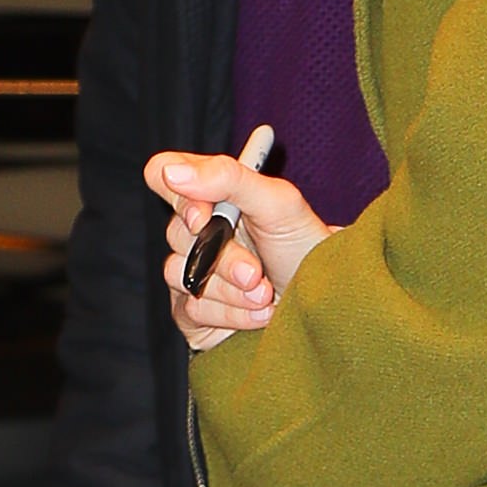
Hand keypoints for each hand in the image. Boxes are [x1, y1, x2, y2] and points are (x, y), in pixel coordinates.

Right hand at [144, 148, 336, 351]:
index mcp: (212, 193)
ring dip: (231, 290)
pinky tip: (260, 313)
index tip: (204, 217)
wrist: (322, 300)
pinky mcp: (191, 311)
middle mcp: (195, 231)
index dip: (177, 194)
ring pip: (183, 275)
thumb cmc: (301, 244)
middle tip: (256, 272)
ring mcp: (190, 270)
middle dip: (224, 257)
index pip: (163, 173)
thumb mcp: (279, 203)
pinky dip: (231, 313)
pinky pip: (191, 309)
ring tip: (266, 293)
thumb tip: (174, 174)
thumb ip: (229, 178)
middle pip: (177, 233)